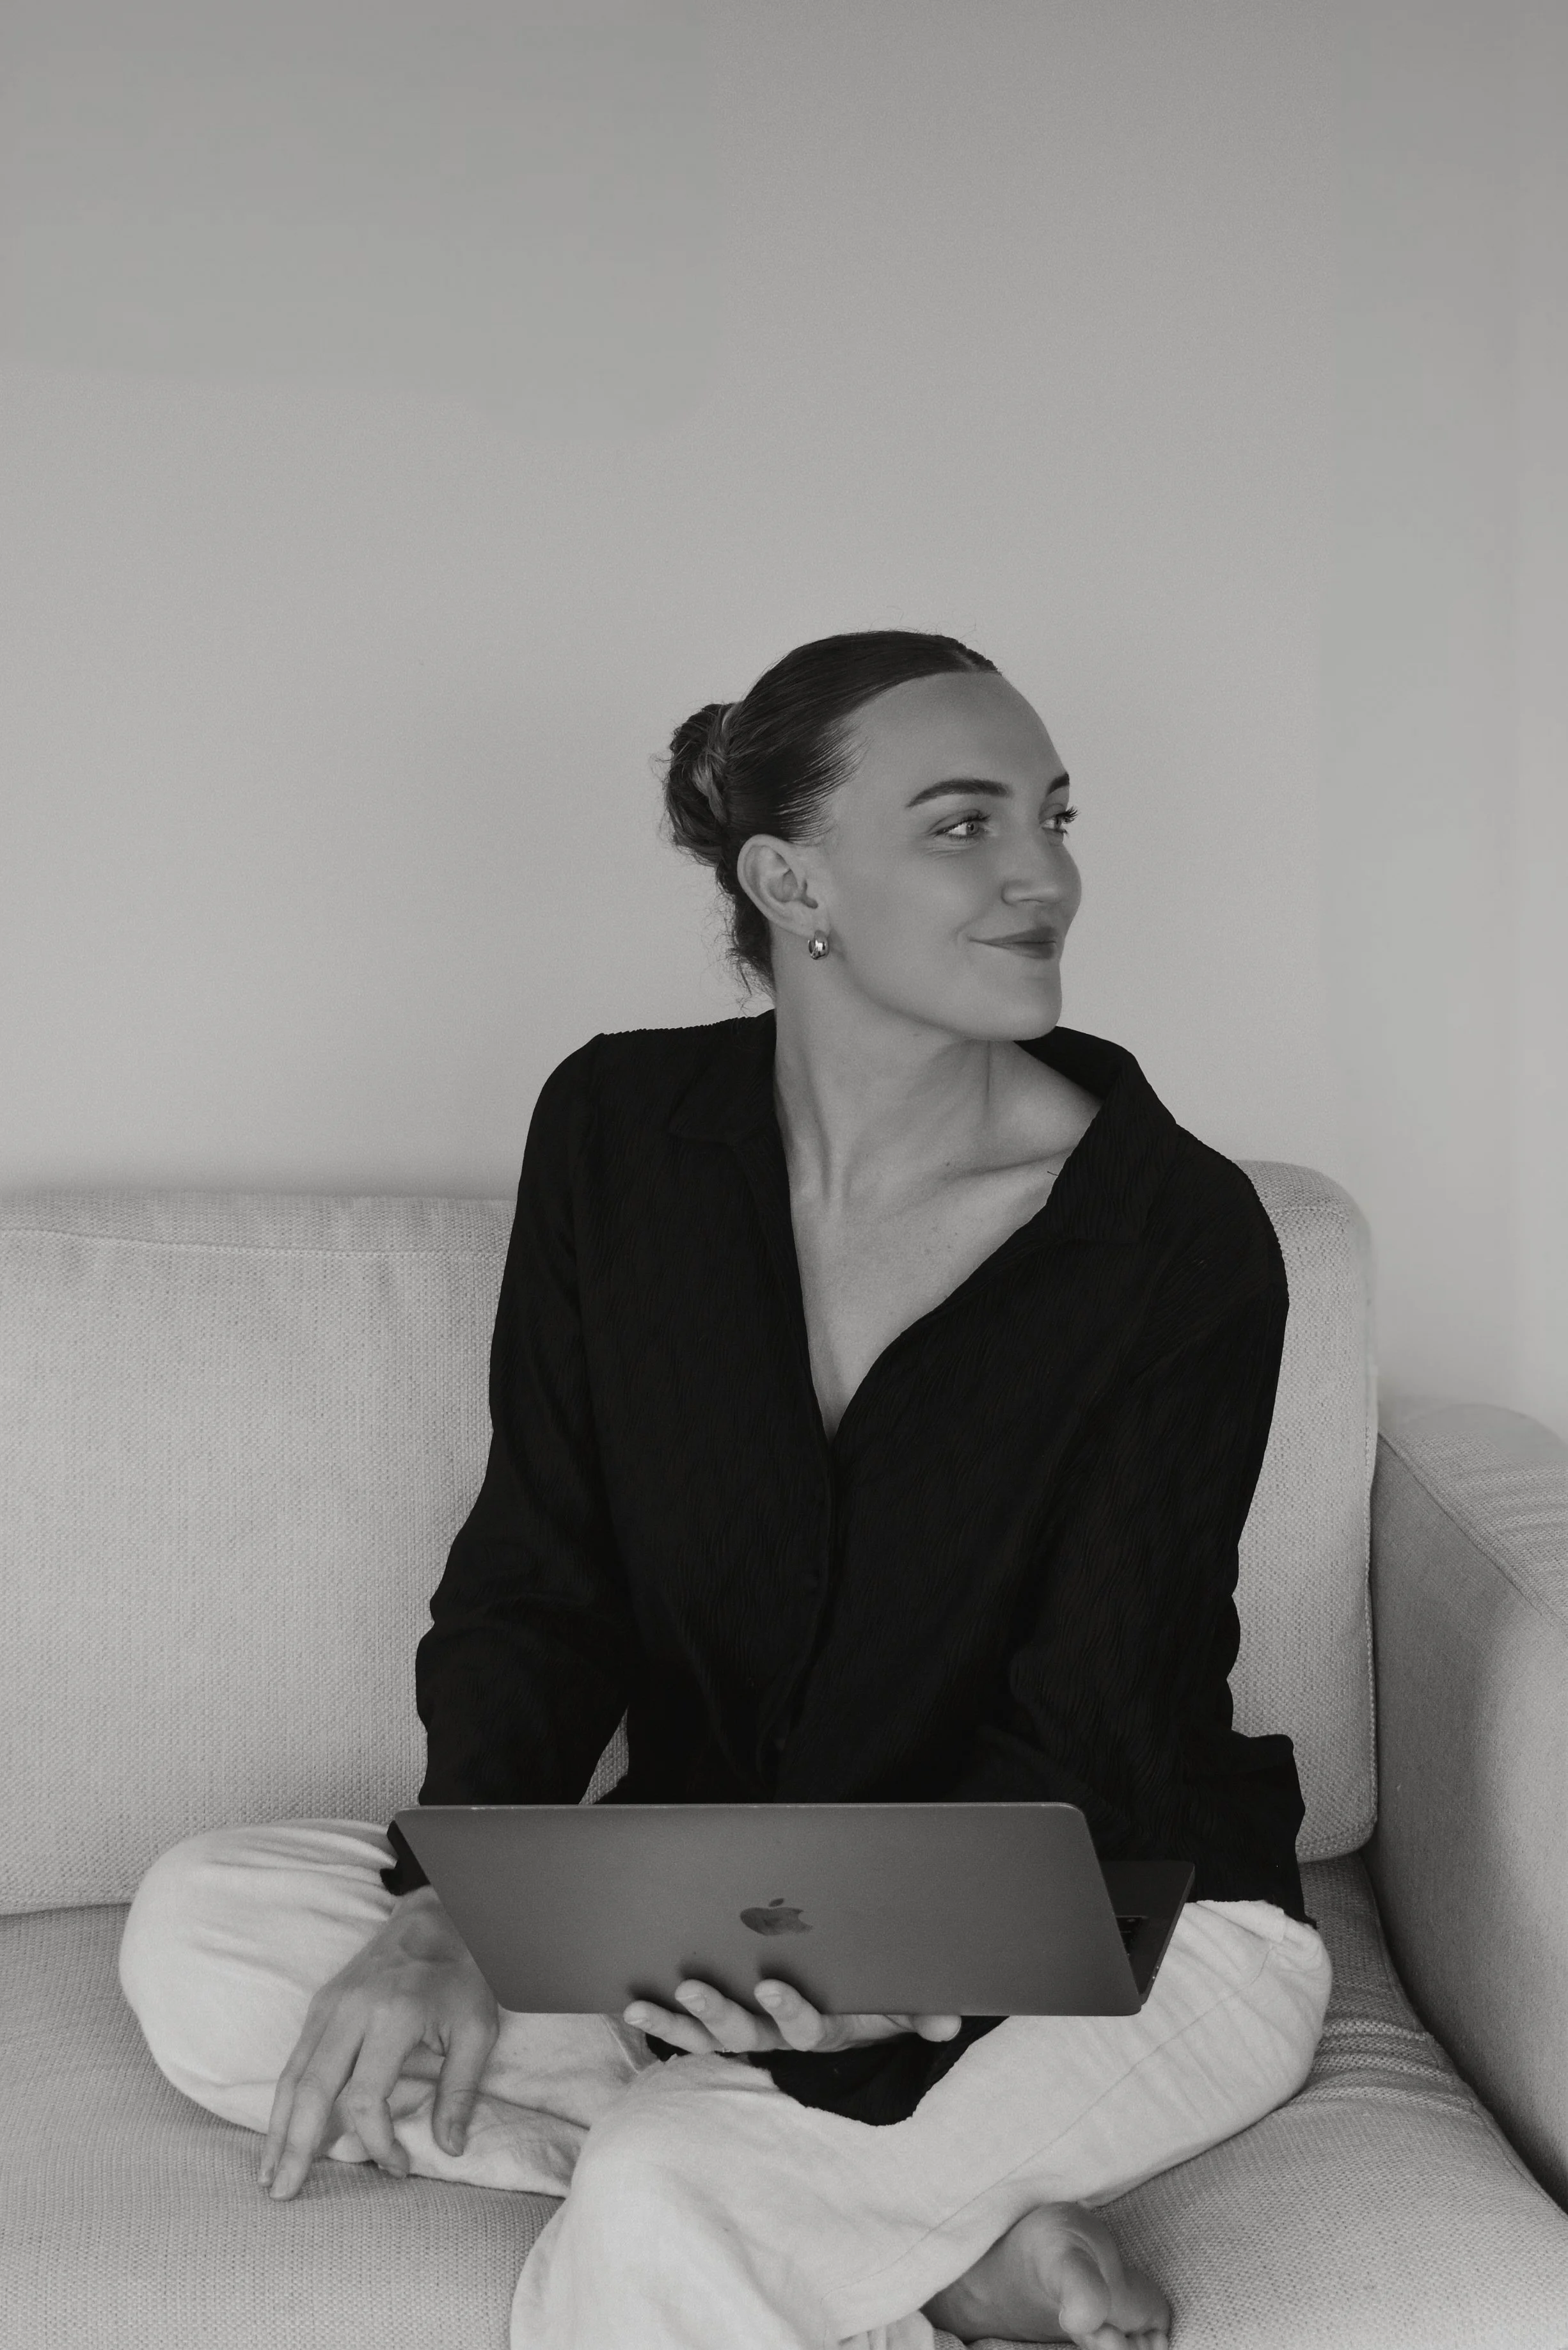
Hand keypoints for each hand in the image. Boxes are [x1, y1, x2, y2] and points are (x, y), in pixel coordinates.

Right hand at [258, 1887, 498, 2200]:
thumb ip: (461, 2091)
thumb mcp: (478, 2029)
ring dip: (277, 2127)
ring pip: (293, 2074)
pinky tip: (280, 2132)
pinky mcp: (321, 2004)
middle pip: (311, 2088)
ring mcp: (330, 2004)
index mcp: (394, 2015)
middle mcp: (352, 2009)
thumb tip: (450, 2149)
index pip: (366, 2097)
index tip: (399, 2167)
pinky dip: (285, 2100)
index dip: (378, 2142)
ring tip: (268, 2174)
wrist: (438, 1917)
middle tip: (282, 2193)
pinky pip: (295, 2059)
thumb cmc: (461, 1975)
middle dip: (294, 2145)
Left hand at [624, 1977, 961, 2056]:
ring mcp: (748, 2033)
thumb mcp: (901, 2007)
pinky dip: (661, 2020)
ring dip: (675, 2020)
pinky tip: (630, 2005)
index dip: (788, 2009)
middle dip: (717, 2010)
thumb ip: (919, 2012)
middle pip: (744, 2032)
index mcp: (822, 2030)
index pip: (805, 2026)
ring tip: (641, 2006)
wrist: (853, 2010)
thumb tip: (947, 2022)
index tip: (770, 1986)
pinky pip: (687, 2030)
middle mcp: (778, 2037)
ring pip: (707, 2034)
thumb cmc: (874, 2000)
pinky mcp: (724, 2026)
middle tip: (693, 1986)